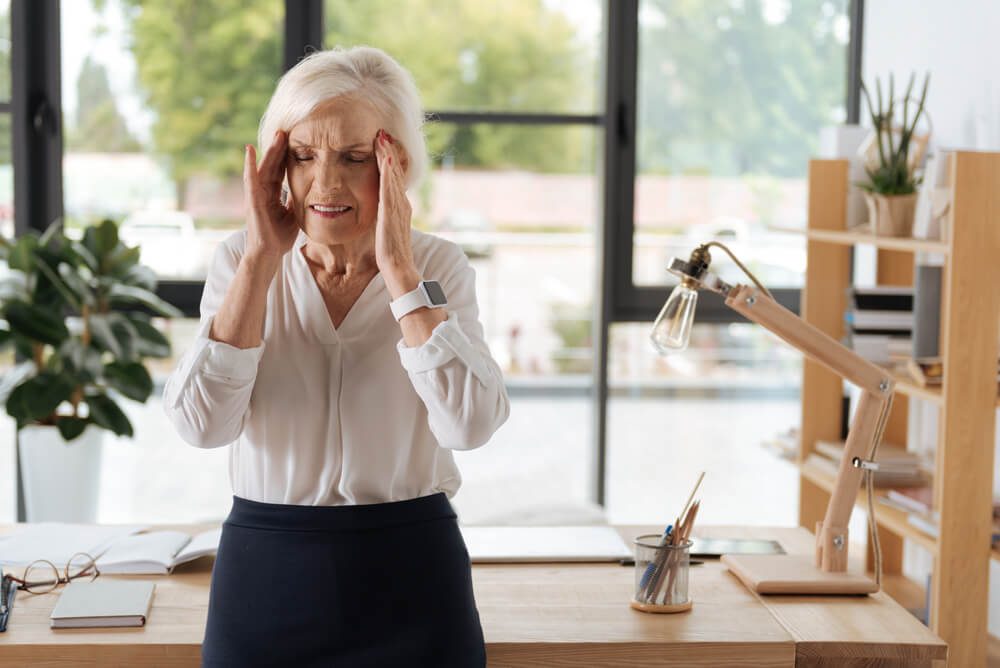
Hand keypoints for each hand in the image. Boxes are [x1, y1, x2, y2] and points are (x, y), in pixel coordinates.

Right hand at [243, 130, 297, 261]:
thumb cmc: (279, 237)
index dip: (287, 157)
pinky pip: (250, 179)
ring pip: (263, 168)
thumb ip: (295, 200)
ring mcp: (256, 195)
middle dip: (279, 149)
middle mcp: (263, 192)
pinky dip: (249, 164)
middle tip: (286, 131)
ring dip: (269, 151)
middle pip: (273, 166)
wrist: (269, 254)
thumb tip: (306, 189)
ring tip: (276, 134)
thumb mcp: (293, 214)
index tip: (295, 141)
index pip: (280, 171)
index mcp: (273, 195)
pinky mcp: (252, 200)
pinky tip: (249, 150)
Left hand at [374, 129, 417, 291]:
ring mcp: (398, 206)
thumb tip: (379, 212)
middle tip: (382, 132)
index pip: (393, 179)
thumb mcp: (386, 231)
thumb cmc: (391, 255)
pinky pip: (389, 185)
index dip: (388, 161)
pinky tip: (384, 157)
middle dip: (389, 151)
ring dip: (388, 154)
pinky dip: (388, 170)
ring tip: (382, 137)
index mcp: (400, 207)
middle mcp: (402, 203)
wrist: (398, 268)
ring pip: (392, 175)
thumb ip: (385, 218)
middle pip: (394, 172)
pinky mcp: (392, 210)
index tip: (381, 145)